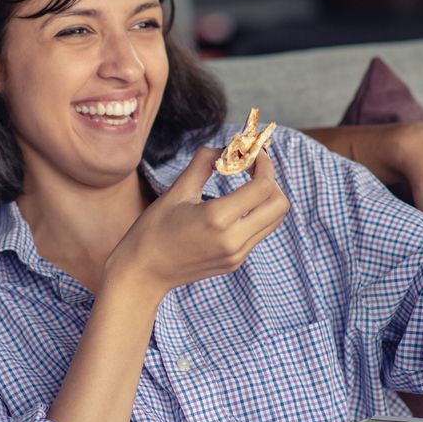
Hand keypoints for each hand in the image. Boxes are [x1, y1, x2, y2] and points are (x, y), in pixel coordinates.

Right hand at [105, 146, 289, 300]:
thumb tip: (226, 148)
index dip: (264, 164)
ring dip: (266, 198)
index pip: (263, 187)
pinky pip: (258, 232)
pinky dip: (255, 213)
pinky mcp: (235, 262)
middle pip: (279, 205)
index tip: (253, 152)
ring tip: (246, 183)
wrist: (143, 273)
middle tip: (253, 167)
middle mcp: (233, 240)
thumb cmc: (153, 229)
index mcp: (217, 219)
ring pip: (273, 220)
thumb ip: (204, 163)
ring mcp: (237, 255)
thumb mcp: (177, 191)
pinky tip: (235, 204)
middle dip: (271, 180)